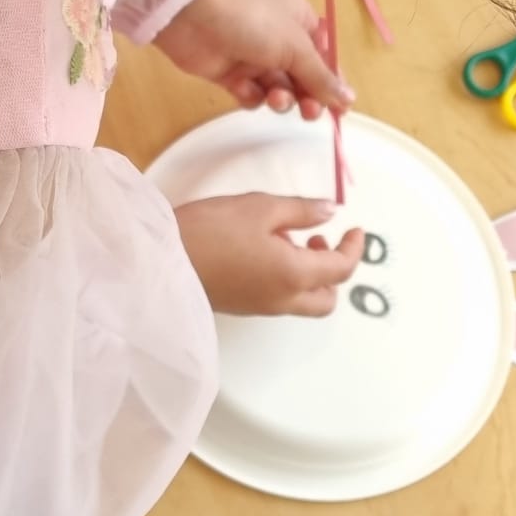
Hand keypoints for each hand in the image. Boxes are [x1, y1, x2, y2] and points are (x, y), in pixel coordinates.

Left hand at [155, 0, 352, 118]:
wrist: (191, 16)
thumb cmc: (253, 21)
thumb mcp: (295, 46)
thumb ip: (322, 77)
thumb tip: (350, 100)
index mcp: (300, 20)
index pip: (325, 56)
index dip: (333, 83)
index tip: (340, 109)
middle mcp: (280, 38)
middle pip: (304, 77)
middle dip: (307, 96)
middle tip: (309, 112)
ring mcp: (254, 56)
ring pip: (280, 89)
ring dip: (281, 98)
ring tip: (274, 98)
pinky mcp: (231, 73)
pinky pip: (252, 94)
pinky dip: (252, 97)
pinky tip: (246, 90)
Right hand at [175, 193, 363, 315]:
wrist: (160, 260)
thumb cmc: (209, 231)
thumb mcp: (261, 207)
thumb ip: (301, 211)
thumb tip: (329, 212)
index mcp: (295, 275)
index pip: (342, 269)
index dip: (354, 248)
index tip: (354, 229)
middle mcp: (283, 299)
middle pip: (327, 299)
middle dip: (334, 271)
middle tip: (320, 240)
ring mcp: (262, 308)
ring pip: (304, 301)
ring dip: (309, 275)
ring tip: (288, 239)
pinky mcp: (243, 307)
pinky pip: (280, 299)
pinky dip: (287, 279)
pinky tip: (266, 250)